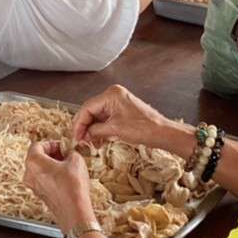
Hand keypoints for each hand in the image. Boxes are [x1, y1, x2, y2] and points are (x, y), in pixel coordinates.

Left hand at [22, 138, 95, 230]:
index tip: (62, 146)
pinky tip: (67, 177)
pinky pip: (44, 180)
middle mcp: (29, 174)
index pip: (38, 145)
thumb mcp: (76, 159)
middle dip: (52, 154)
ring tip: (68, 166)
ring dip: (53, 165)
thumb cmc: (72, 186)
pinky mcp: (40, 195)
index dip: (52, 143)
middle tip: (66, 154)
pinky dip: (53, 176)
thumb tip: (69, 153)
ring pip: (40, 169)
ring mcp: (33, 186)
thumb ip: (70, 152)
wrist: (74, 211)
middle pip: (37, 157)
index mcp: (33, 162)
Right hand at [71, 84, 192, 155]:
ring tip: (91, 143)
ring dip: (93, 131)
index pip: (87, 107)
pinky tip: (99, 141)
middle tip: (81, 141)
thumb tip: (84, 134)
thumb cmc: (143, 128)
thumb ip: (96, 130)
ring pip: (97, 117)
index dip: (79, 123)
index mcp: (111, 94)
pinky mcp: (121, 111)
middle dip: (85, 127)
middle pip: (91, 111)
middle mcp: (113, 95)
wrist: (162, 133)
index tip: (76, 136)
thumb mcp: (115, 129)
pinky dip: (101, 130)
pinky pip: (106, 119)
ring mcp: (118, 103)